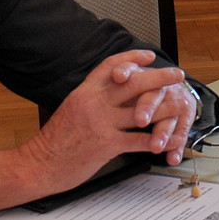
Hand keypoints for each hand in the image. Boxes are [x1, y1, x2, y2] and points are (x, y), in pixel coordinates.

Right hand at [29, 50, 188, 186]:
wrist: (38, 164)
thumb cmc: (54, 140)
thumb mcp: (71, 107)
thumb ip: (92, 98)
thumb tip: (112, 91)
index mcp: (85, 91)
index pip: (112, 66)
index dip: (133, 58)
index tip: (149, 55)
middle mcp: (94, 103)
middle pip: (133, 83)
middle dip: (159, 77)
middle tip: (177, 74)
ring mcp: (101, 123)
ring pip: (142, 111)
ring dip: (165, 108)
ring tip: (181, 105)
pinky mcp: (106, 145)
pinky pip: (139, 140)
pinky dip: (157, 140)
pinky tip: (168, 140)